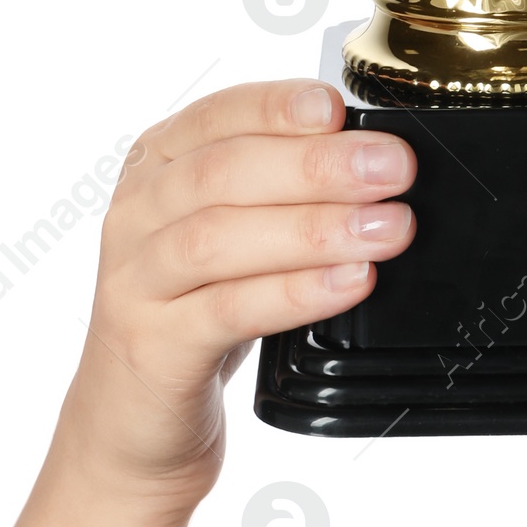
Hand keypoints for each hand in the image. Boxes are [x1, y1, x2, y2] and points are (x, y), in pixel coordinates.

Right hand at [52, 80, 415, 514]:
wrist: (134, 420)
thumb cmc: (198, 307)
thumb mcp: (233, 232)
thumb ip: (280, 188)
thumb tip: (372, 156)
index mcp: (156, 164)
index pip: (216, 114)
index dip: (279, 106)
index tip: (339, 109)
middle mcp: (136, 214)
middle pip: (223, 172)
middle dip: (317, 165)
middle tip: (393, 169)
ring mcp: (134, 281)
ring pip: (219, 238)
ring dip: (314, 228)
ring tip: (386, 228)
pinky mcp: (150, 347)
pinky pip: (226, 311)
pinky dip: (295, 292)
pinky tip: (349, 282)